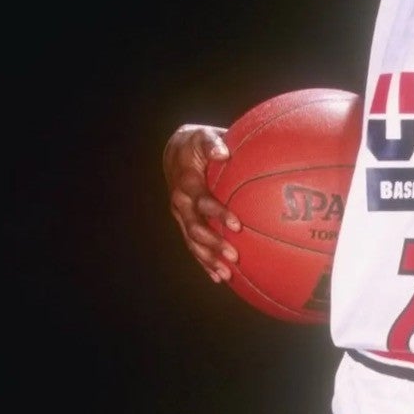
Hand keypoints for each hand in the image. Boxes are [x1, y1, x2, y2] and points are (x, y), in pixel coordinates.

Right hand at [164, 124, 239, 283]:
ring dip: (208, 259)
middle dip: (214, 244)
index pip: (203, 201)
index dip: (218, 214)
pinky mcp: (184, 224)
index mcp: (187, 184)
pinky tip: (218, 277)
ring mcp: (181, 216)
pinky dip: (204, 263)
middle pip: (196, 228)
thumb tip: (224, 152)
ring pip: (193, 242)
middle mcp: (180, 203)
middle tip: (234, 256)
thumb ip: (212, 143)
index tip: (238, 225)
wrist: (176, 153)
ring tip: (226, 275)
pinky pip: (193, 246)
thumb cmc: (197, 144)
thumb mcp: (202, 136)